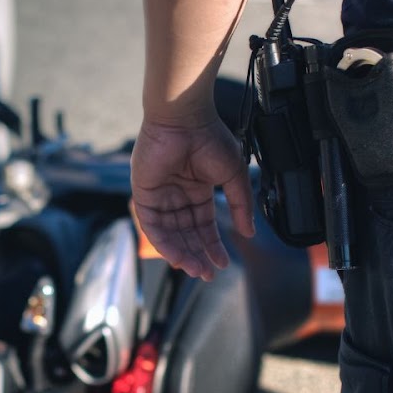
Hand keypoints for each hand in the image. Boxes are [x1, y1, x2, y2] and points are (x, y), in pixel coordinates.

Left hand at [131, 114, 255, 281]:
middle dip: (198, 254)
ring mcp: (160, 196)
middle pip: (186, 234)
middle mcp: (177, 195)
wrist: (184, 118)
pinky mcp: (143, 194)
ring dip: (182, 254)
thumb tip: (248, 232)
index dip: (213, 245)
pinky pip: (152, 226)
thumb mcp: (233, 176)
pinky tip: (178, 257)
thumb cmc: (210, 138)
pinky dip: (164, 243)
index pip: (204, 225)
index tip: (223, 263)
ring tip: (196, 270)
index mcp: (197, 190)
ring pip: (170, 234)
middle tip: (208, 275)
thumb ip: (241, 204)